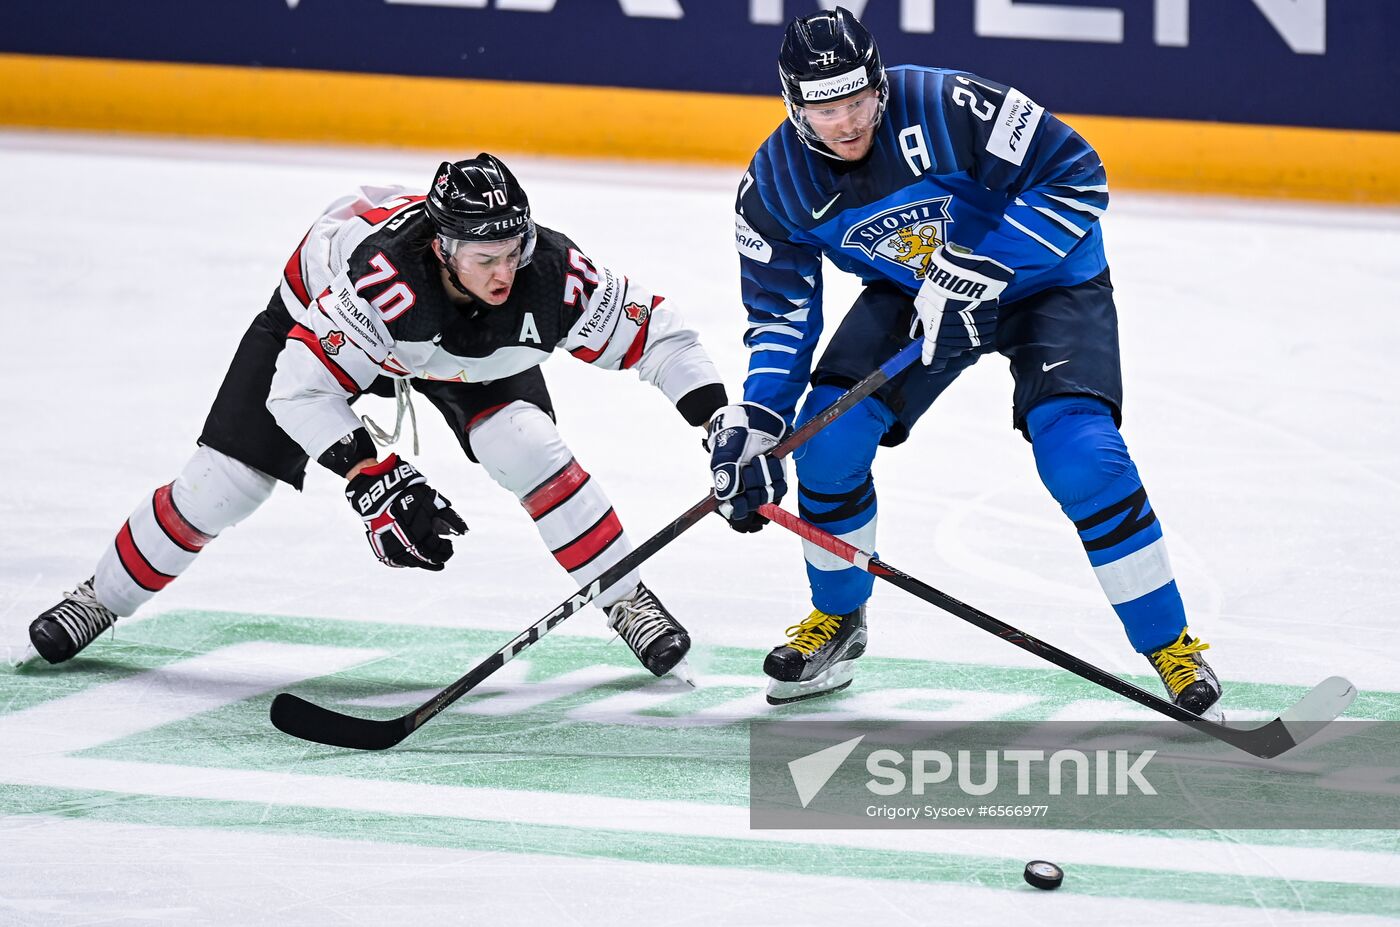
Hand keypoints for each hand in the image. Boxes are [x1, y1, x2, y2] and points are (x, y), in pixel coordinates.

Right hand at [345, 454, 467, 569]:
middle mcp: (405, 540)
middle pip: (425, 558)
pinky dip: (406, 561)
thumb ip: (448, 517)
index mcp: (420, 529)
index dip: (446, 550)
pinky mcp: (380, 545)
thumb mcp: (432, 501)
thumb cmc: (409, 494)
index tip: (450, 547)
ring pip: (410, 562)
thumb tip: (464, 531)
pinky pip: (395, 560)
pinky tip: (414, 560)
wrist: (378, 491)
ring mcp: (391, 544)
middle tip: (443, 560)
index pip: (437, 547)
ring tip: (431, 562)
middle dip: (437, 560)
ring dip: (423, 563)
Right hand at [705, 402, 787, 532]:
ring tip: (758, 459)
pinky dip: (776, 473)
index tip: (741, 501)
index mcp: (729, 485)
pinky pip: (781, 486)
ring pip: (767, 495)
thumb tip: (725, 500)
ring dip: (764, 478)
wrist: (752, 416)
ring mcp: (762, 480)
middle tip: (747, 469)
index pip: (735, 509)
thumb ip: (724, 477)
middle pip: (753, 503)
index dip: (739, 509)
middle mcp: (745, 486)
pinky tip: (768, 459)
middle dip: (752, 488)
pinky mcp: (776, 474)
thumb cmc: (733, 435)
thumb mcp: (724, 455)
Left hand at [910, 243, 1013, 365]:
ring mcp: (972, 331)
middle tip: (947, 337)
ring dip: (966, 338)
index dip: (934, 363)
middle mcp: (954, 337)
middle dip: (949, 346)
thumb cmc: (937, 287)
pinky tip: (976, 321)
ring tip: (962, 325)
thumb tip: (917, 332)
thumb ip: (921, 321)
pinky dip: (980, 330)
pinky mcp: (987, 322)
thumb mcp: (922, 304)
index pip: (935, 358)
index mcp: (936, 336)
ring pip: (970, 343)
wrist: (961, 272)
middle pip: (953, 351)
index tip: (932, 364)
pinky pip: (985, 333)